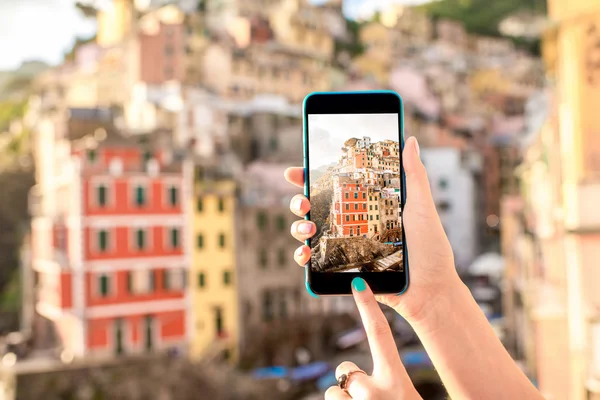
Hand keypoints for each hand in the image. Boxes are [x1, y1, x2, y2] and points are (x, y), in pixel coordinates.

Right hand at [284, 136, 460, 325]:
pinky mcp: (342, 270)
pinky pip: (314, 263)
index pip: (333, 186)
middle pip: (313, 207)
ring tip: (308, 229)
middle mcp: (351, 223)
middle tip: (303, 203)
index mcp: (366, 205)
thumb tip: (410, 139)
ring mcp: (344, 246)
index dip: (310, 176)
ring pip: (307, 232)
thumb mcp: (421, 208)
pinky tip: (305, 253)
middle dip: (299, 201)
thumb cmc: (430, 250)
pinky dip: (302, 256)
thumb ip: (414, 175)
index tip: (295, 170)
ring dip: (298, 227)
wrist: (429, 291)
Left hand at [325, 278, 421, 399]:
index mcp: (396, 381)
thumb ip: (392, 384)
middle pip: (346, 369)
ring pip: (333, 392)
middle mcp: (376, 391)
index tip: (358, 283)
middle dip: (350, 380)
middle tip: (367, 398)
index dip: (367, 306)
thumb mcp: (405, 395)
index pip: (380, 333)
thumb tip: (365, 379)